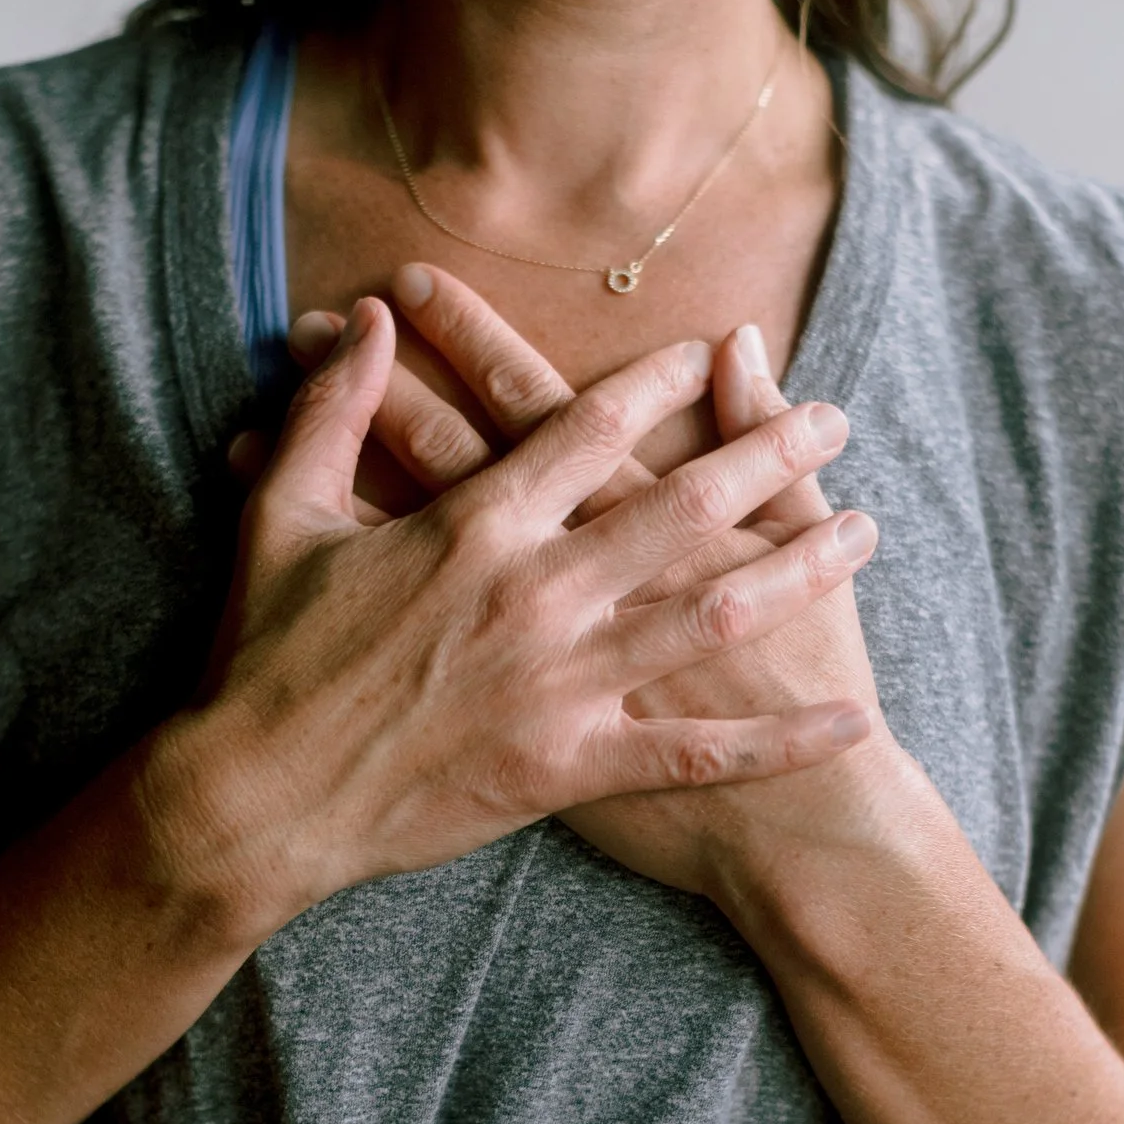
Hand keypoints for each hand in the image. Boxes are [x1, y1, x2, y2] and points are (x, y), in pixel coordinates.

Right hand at [196, 295, 879, 907]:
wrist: (255, 798)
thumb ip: (331, 413)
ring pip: (708, 613)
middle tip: (835, 416)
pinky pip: (695, 751)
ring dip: (798, 569)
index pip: (587, 430)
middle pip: (680, 507)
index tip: (718, 353)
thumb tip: (360, 325)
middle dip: (767, 454)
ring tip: (867, 531)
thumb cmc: (262, 657)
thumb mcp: (279, 515)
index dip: (661, 385)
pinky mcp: (569, 766)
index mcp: (472, 525)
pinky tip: (848, 718)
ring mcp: (560, 683)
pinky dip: (777, 741)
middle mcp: (535, 593)